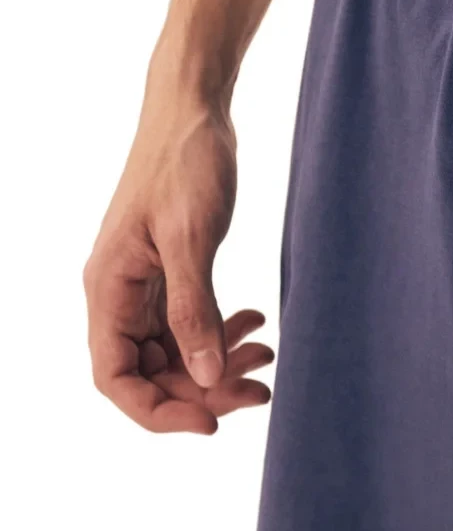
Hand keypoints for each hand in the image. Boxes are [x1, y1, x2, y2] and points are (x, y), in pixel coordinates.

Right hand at [85, 94, 272, 433]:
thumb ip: (195, 309)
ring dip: (218, 362)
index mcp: (107, 288)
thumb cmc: (185, 160)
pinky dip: (221, 330)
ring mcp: (142, 283)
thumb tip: (203, 376)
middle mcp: (117, 292)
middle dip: (203, 387)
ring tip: (267, 355)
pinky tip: (256, 321)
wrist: (194, 107)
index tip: (210, 422)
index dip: (157, 410)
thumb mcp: (192, 237)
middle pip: (149, 370)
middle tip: (260, 389)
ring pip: (174, 349)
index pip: (114, 377)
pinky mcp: (169, 269)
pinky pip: (189, 320)